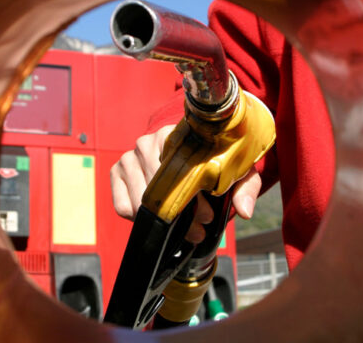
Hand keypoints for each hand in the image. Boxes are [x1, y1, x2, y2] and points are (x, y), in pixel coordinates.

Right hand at [110, 124, 260, 243]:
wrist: (189, 150)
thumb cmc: (214, 161)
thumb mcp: (236, 171)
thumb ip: (246, 188)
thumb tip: (244, 211)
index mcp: (177, 134)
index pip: (179, 172)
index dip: (194, 202)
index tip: (207, 218)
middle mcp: (149, 141)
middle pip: (158, 189)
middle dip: (179, 215)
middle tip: (197, 228)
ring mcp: (130, 155)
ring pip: (140, 201)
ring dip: (160, 220)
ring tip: (180, 226)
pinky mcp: (117, 171)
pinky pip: (122, 205)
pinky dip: (138, 218)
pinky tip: (156, 216)